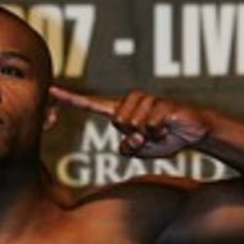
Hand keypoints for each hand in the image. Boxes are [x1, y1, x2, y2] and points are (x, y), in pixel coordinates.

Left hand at [50, 86, 208, 157]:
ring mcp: (148, 100)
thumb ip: (128, 150)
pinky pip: (151, 126)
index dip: (70, 99)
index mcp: (121, 111)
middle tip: (149, 134)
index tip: (50, 91)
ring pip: (135, 124)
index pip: (91, 104)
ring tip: (160, 131)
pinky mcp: (163, 103)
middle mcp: (131, 101)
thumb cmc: (163, 139)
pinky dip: (159, 133)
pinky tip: (168, 128)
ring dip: (148, 134)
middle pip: (118, 121)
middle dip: (134, 134)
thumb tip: (129, 141)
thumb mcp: (140, 151)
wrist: (194, 131)